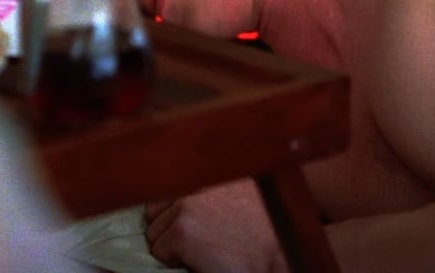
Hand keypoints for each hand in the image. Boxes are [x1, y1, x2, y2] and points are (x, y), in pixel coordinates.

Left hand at [144, 179, 284, 272]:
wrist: (279, 253)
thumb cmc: (265, 229)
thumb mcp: (240, 193)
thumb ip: (212, 189)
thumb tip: (183, 200)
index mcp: (208, 173)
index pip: (168, 192)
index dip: (177, 215)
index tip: (196, 226)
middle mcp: (194, 185)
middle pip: (156, 212)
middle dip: (172, 228)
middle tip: (204, 241)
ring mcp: (186, 207)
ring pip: (155, 233)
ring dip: (172, 244)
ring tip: (204, 249)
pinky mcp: (182, 232)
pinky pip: (160, 252)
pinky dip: (175, 261)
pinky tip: (203, 259)